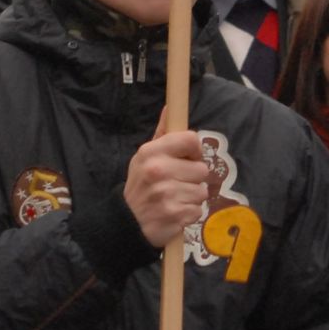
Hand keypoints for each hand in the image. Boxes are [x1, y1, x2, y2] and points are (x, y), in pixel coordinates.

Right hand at [125, 114, 209, 247]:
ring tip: (174, 198)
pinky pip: (198, 210)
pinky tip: (174, 212)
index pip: (191, 140)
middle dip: (192, 178)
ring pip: (202, 191)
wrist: (126, 221)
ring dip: (191, 197)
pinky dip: (189, 214)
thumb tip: (171, 107)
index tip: (188, 158)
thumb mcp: (144, 157)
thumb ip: (161, 134)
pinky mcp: (175, 215)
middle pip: (201, 169)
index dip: (194, 150)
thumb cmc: (141, 184)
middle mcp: (159, 170)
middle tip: (177, 183)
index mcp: (151, 152)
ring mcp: (167, 194)